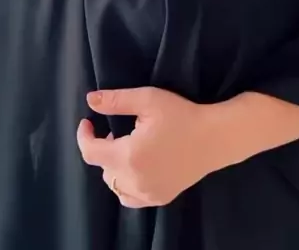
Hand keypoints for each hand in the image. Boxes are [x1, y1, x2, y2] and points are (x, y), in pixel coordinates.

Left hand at [77, 87, 214, 207]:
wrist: (214, 138)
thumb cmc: (181, 115)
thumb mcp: (148, 100)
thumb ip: (116, 100)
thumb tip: (90, 101)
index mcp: (129, 156)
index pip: (90, 153)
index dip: (84, 136)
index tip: (88, 122)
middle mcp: (135, 180)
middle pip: (102, 169)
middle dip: (102, 149)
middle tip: (115, 132)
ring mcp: (147, 194)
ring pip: (114, 185)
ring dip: (113, 167)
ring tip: (127, 148)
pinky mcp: (159, 198)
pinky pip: (129, 197)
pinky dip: (125, 184)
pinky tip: (137, 168)